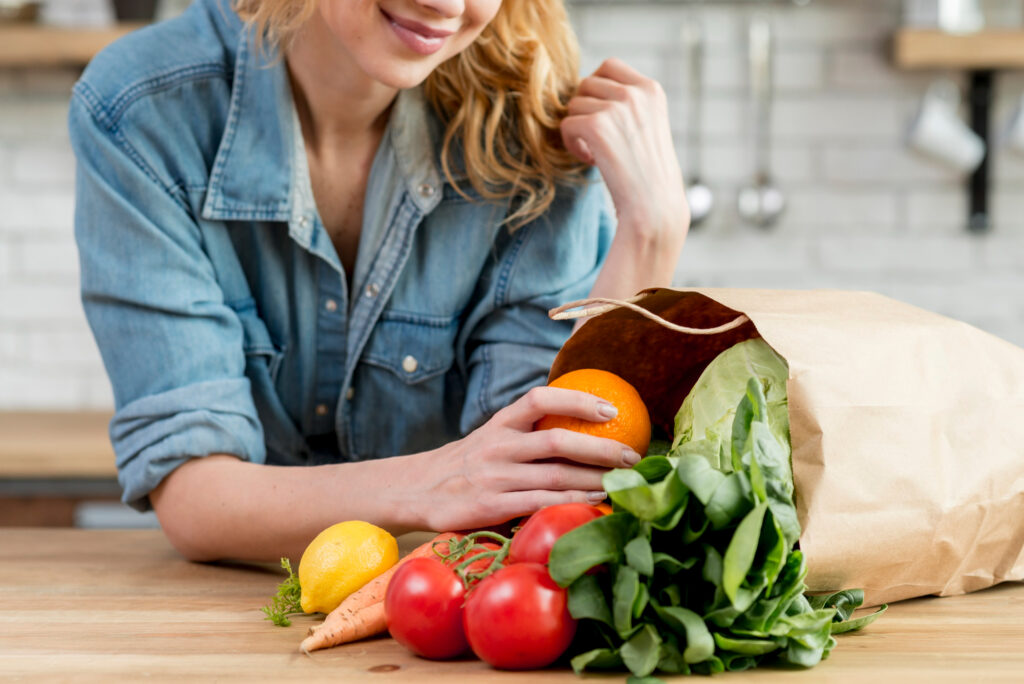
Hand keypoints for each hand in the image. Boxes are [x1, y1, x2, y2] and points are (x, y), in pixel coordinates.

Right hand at [403, 386, 642, 532]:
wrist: (415, 490)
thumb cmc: (468, 464)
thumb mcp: (491, 436)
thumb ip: (527, 431)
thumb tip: (585, 426)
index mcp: (500, 423)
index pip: (540, 399)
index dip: (577, 400)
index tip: (611, 408)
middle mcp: (497, 445)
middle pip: (557, 441)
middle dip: (600, 448)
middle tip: (632, 456)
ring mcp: (493, 477)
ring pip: (554, 477)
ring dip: (594, 480)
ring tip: (623, 482)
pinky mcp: (489, 507)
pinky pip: (538, 505)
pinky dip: (570, 504)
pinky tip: (594, 504)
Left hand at [560, 58, 688, 244]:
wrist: (654, 206)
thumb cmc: (649, 174)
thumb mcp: (648, 126)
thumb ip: (626, 103)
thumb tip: (584, 87)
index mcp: (651, 89)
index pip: (609, 66)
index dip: (597, 90)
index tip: (604, 118)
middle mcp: (635, 93)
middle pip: (586, 83)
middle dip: (585, 109)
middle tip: (596, 138)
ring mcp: (617, 108)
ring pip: (574, 105)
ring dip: (578, 129)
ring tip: (595, 152)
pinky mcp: (597, 126)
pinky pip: (567, 124)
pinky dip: (571, 143)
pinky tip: (590, 160)